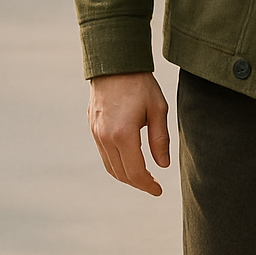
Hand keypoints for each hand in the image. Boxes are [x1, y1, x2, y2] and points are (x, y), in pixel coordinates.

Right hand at [88, 71, 169, 195]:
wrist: (114, 63)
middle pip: (121, 174)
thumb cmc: (140, 84)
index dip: (148, 185)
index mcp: (123, 134)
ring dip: (126, 176)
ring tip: (143, 176)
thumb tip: (163, 165)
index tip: (158, 191)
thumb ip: (160, 139)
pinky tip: (129, 161)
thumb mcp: (158, 109)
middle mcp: (106, 137)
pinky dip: (116, 164)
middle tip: (153, 185)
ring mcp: (96, 134)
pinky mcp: (92, 128)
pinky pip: (104, 155)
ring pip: (110, 167)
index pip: (135, 172)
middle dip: (138, 183)